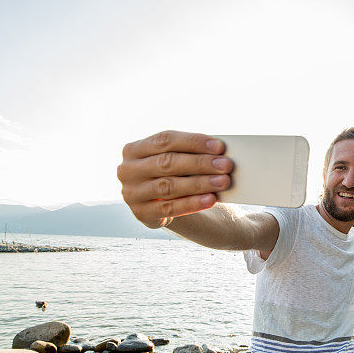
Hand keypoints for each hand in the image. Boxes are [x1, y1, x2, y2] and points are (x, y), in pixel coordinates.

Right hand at [117, 130, 232, 227]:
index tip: (219, 146)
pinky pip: (169, 208)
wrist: (157, 204)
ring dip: (199, 184)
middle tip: (226, 165)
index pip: (166, 140)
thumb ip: (188, 153)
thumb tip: (218, 153)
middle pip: (167, 162)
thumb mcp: (172, 160)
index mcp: (134, 149)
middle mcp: (128, 170)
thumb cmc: (170, 174)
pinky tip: (210, 199)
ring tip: (223, 182)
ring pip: (168, 186)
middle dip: (200, 163)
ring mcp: (131, 193)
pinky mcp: (141, 213)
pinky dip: (192, 204)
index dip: (193, 142)